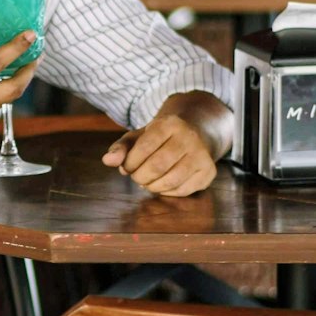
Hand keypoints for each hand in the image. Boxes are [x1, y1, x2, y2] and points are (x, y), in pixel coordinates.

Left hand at [101, 114, 218, 196]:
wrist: (194, 133)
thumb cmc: (160, 138)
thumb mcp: (138, 137)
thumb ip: (120, 147)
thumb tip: (107, 161)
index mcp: (169, 124)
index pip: (144, 148)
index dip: (131, 162)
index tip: (127, 167)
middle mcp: (189, 137)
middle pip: (157, 166)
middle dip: (140, 177)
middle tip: (136, 177)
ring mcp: (202, 155)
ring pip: (171, 180)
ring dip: (152, 186)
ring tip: (146, 182)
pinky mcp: (208, 172)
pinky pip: (183, 190)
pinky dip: (166, 192)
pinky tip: (161, 184)